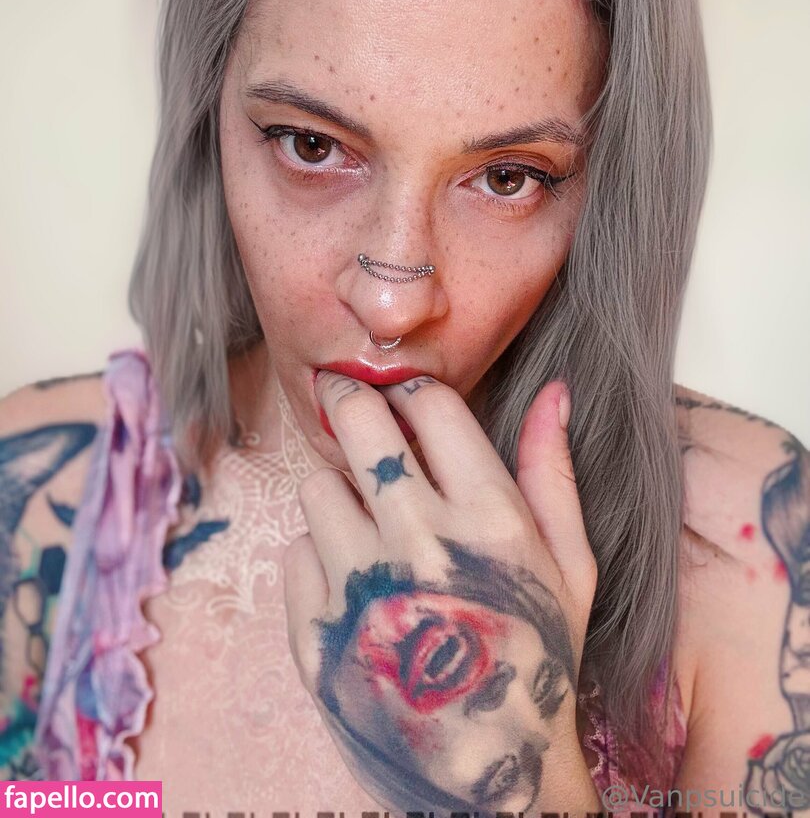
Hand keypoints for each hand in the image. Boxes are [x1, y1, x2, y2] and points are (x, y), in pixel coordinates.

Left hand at [283, 371, 600, 817]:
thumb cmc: (540, 660)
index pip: (429, 403)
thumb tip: (555, 389)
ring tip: (368, 523)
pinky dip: (320, 558)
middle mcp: (419, 541)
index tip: (408, 401)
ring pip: (316, 485)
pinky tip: (356, 584)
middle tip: (353, 409)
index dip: (414, 391)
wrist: (493, 779)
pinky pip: (296, 552)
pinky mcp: (315, 634)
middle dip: (350, 402)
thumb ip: (554, 471)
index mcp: (490, 518)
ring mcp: (361, 588)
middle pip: (356, 420)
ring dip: (338, 491)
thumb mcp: (572, 566)